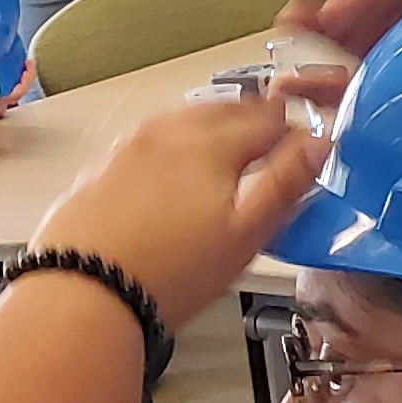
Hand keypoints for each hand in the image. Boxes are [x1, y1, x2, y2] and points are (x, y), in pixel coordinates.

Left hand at [30, 91, 327, 332]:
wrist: (82, 291)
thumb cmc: (170, 273)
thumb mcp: (245, 236)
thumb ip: (285, 183)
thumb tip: (319, 144)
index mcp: (213, 144)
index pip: (269, 119)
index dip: (294, 130)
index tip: (304, 144)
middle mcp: (171, 132)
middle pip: (226, 110)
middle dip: (254, 120)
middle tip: (272, 138)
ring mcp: (131, 146)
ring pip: (184, 119)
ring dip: (212, 125)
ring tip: (228, 146)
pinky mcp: (103, 166)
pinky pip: (149, 139)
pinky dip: (172, 142)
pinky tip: (173, 166)